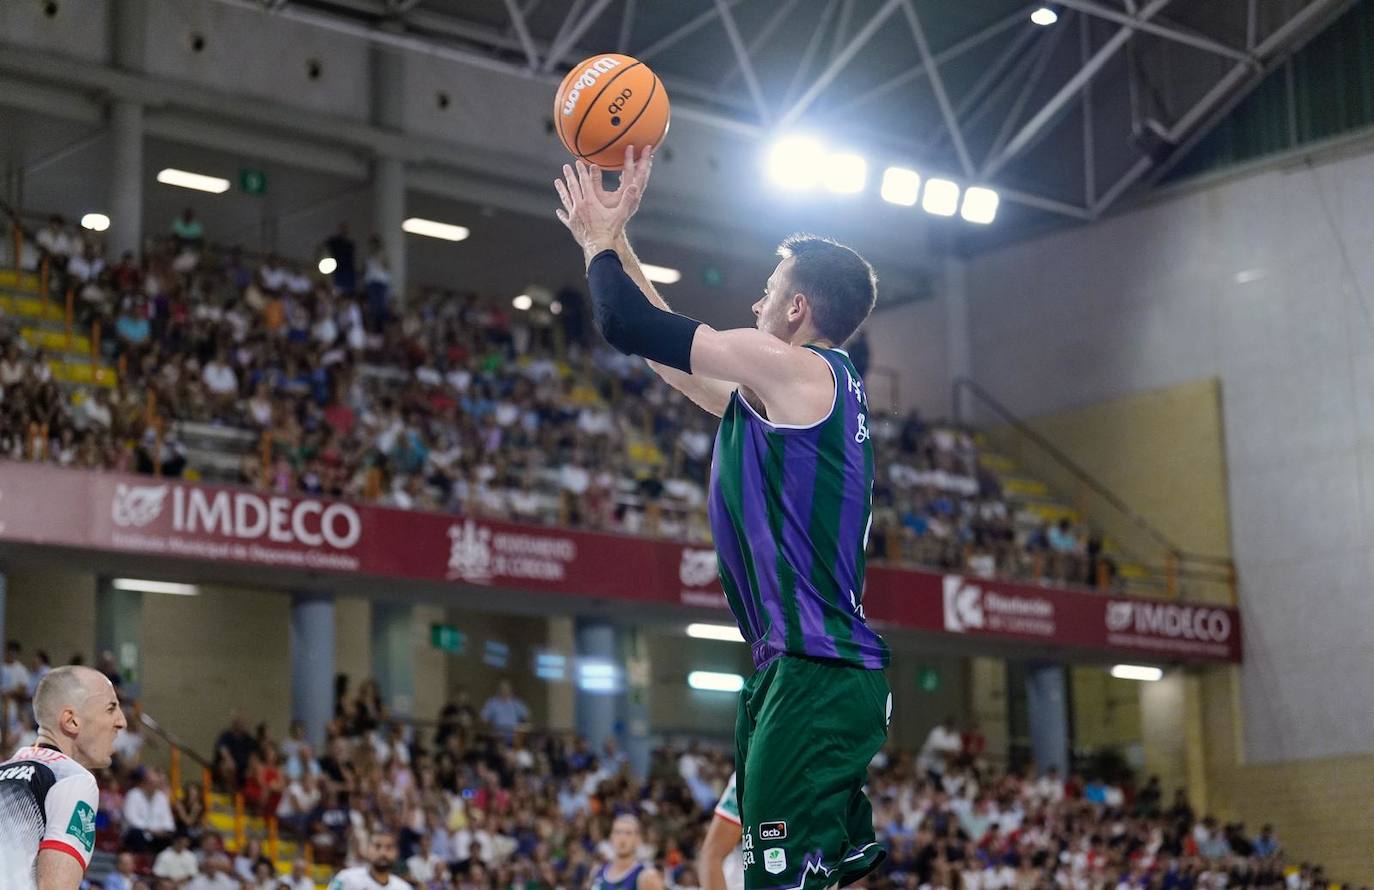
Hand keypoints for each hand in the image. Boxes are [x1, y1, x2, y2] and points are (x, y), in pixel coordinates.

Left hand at [554, 147, 652, 263]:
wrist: (599, 247)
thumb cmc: (610, 231)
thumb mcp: (621, 214)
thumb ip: (627, 199)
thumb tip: (635, 186)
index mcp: (590, 202)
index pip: (585, 182)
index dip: (582, 172)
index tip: (578, 162)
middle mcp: (579, 207)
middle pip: (573, 188)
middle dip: (569, 176)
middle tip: (565, 167)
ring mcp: (574, 216)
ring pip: (566, 199)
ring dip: (562, 190)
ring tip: (557, 181)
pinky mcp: (572, 226)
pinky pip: (565, 218)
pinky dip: (562, 213)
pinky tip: (558, 211)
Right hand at [587, 145, 653, 216]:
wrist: (610, 232)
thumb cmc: (602, 216)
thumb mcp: (596, 197)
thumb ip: (594, 181)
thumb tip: (593, 166)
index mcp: (626, 194)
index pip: (631, 173)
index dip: (631, 159)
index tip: (631, 147)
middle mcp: (633, 195)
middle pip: (642, 174)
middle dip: (645, 159)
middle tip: (648, 146)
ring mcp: (634, 197)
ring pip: (642, 179)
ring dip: (644, 166)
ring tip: (646, 155)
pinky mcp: (632, 199)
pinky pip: (638, 183)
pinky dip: (639, 174)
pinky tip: (634, 169)